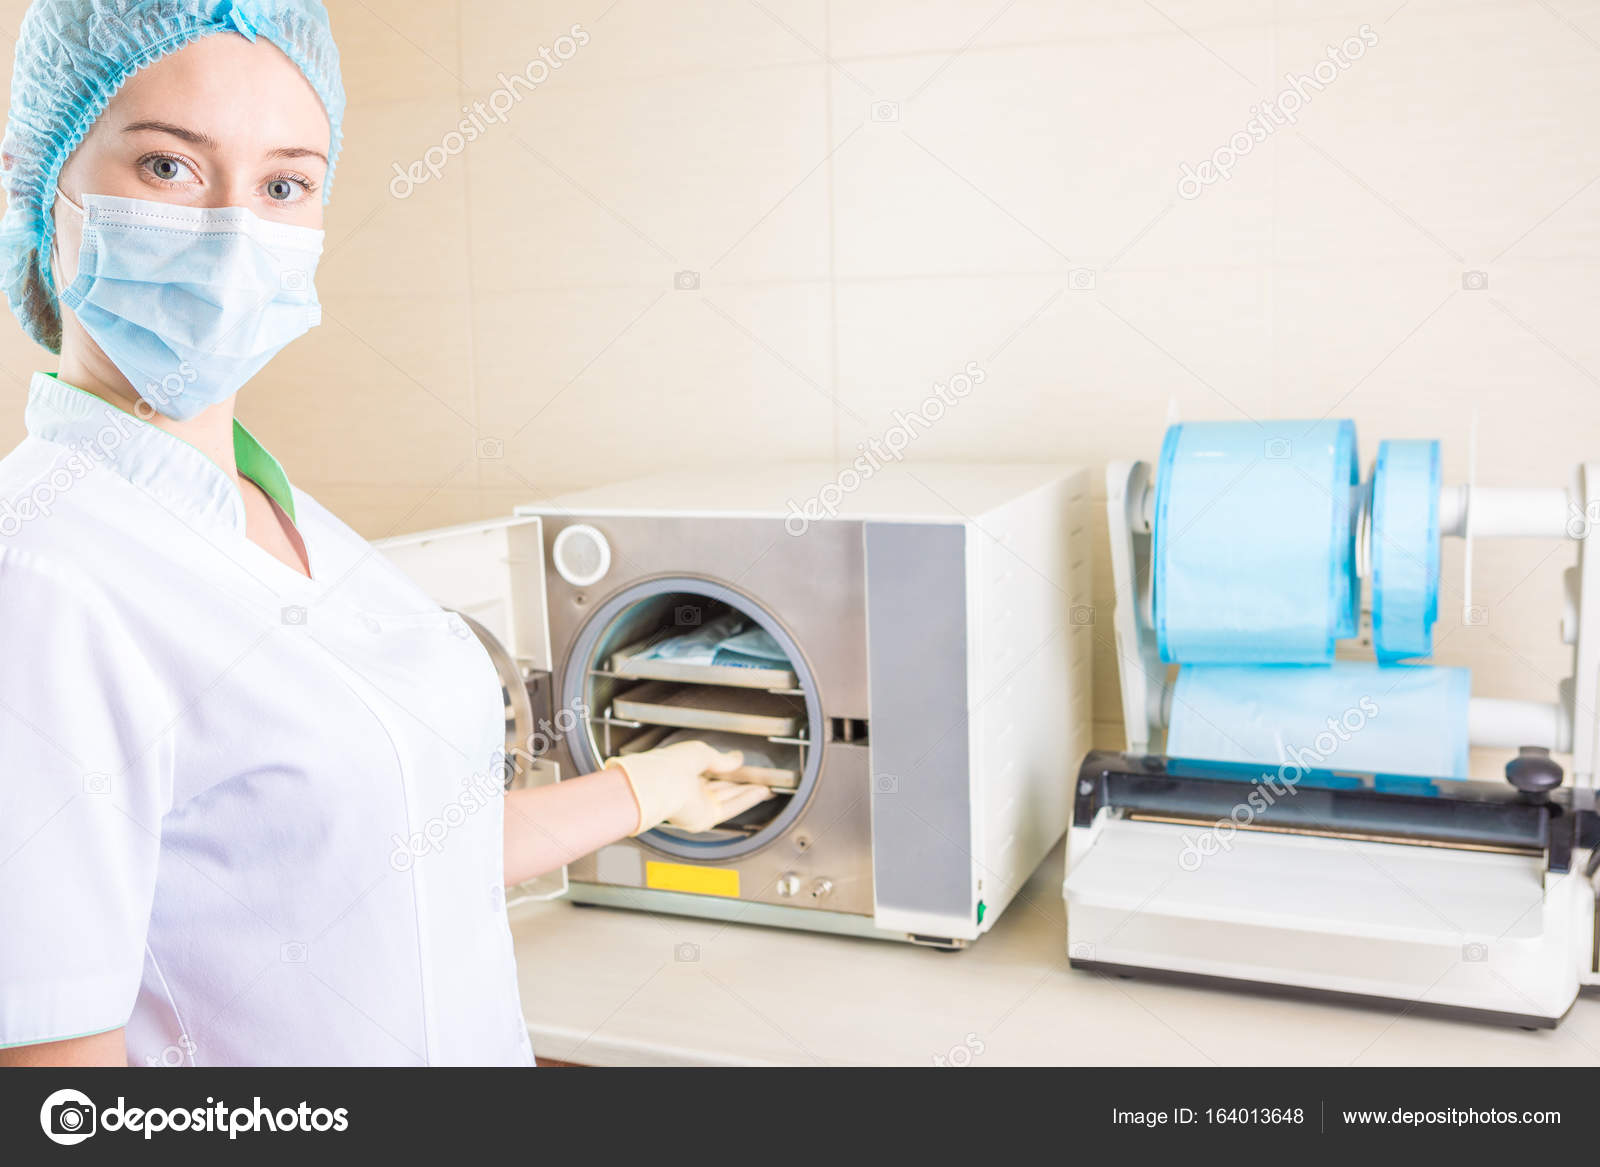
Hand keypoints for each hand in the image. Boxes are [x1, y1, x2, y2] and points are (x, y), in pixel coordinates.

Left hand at [604, 740, 774, 834]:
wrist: (659, 783)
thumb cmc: (668, 765)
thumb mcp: (700, 752)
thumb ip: (721, 758)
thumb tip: (736, 758)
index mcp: (683, 771)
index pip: (711, 770)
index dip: (729, 768)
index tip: (744, 766)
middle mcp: (690, 790)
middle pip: (722, 787)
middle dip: (742, 783)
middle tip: (760, 779)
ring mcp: (697, 805)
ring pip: (728, 798)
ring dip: (748, 793)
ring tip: (765, 787)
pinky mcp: (704, 817)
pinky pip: (730, 808)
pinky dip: (746, 800)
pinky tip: (759, 793)